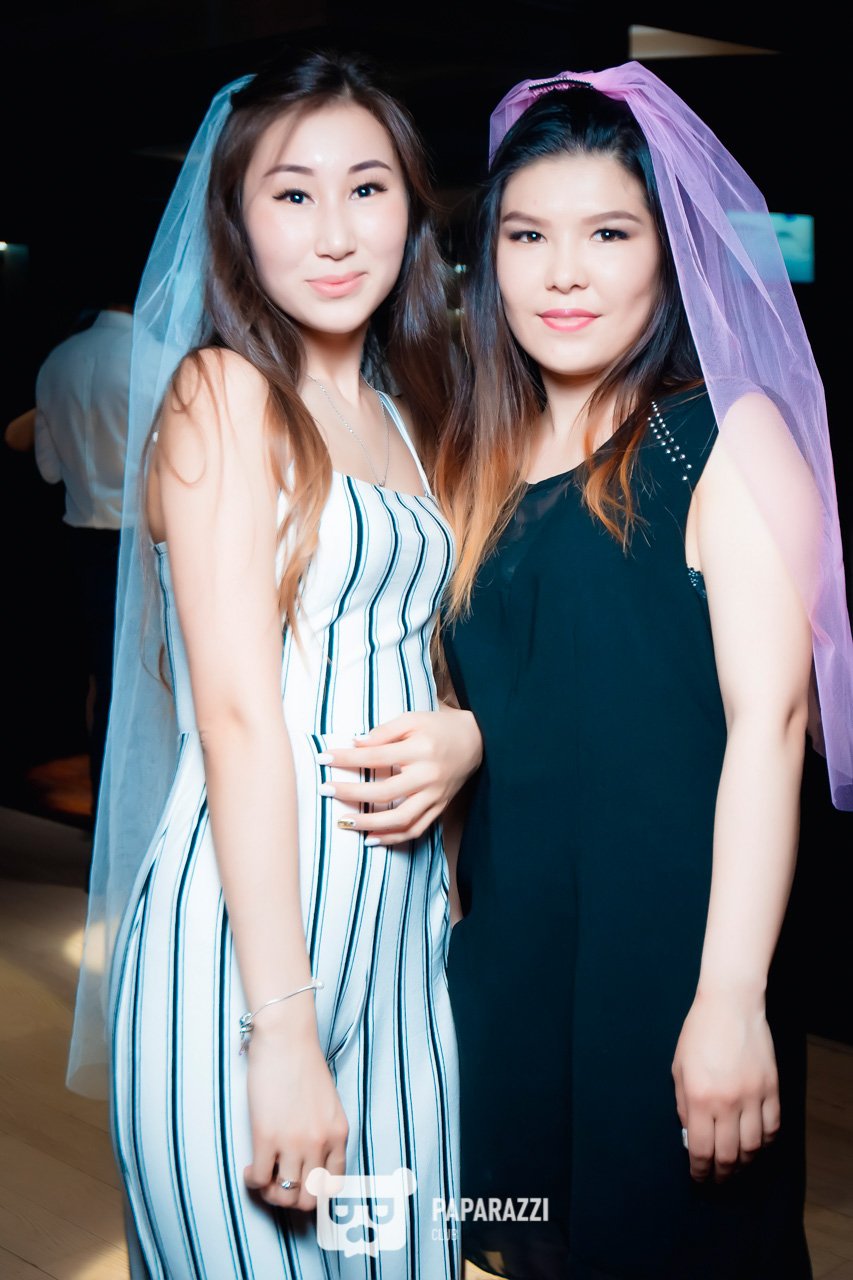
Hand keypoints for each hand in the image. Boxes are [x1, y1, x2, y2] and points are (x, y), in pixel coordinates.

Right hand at [243, 1006, 348, 1210]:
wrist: (286, 1038)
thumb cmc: (303, 1063)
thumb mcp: (328, 1102)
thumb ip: (325, 1130)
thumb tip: (310, 1158)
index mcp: (338, 1133)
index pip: (334, 1184)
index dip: (316, 1193)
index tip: (301, 1184)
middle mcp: (319, 1143)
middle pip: (309, 1199)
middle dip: (292, 1199)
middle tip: (279, 1184)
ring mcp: (293, 1142)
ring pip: (284, 1195)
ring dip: (270, 1193)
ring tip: (263, 1176)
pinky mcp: (266, 1136)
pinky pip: (259, 1179)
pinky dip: (253, 1181)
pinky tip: (250, 1167)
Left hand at [318, 707, 482, 845]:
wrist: (478, 741)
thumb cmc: (439, 727)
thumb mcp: (412, 719)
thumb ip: (384, 732)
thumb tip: (355, 743)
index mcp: (420, 750)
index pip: (375, 756)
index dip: (347, 759)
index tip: (324, 758)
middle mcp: (428, 776)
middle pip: (384, 792)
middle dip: (351, 793)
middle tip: (325, 790)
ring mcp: (435, 796)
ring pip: (400, 819)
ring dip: (369, 823)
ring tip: (343, 822)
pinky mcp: (440, 808)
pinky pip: (415, 830)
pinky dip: (392, 837)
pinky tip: (370, 838)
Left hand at [672, 987, 779, 1182]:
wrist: (731, 1006)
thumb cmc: (698, 1034)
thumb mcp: (679, 1068)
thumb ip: (684, 1105)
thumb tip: (691, 1135)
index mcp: (700, 1098)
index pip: (701, 1150)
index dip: (700, 1171)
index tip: (699, 1178)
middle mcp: (728, 1103)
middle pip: (729, 1155)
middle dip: (722, 1173)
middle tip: (717, 1178)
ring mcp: (753, 1097)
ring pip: (754, 1147)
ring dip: (744, 1163)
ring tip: (736, 1165)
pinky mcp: (772, 1089)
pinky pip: (773, 1127)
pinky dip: (765, 1142)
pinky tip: (756, 1144)